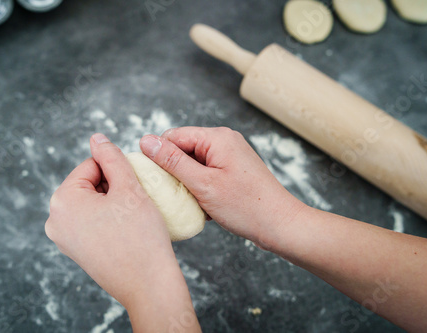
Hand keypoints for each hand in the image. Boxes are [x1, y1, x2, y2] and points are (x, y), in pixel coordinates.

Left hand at [45, 133, 199, 331]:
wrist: (148, 284)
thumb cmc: (140, 235)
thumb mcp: (128, 187)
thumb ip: (111, 157)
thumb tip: (96, 137)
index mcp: (62, 200)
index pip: (89, 165)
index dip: (115, 169)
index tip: (134, 182)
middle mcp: (55, 220)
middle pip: (87, 184)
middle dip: (111, 186)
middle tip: (135, 199)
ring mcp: (63, 239)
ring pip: (89, 203)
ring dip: (110, 201)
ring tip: (131, 214)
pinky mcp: (75, 252)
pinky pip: (89, 222)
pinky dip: (107, 218)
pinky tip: (125, 227)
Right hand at [139, 127, 304, 249]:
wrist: (281, 225)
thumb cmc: (245, 206)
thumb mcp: (202, 184)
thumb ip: (171, 161)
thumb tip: (145, 141)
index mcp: (217, 137)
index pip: (174, 136)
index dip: (159, 155)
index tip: (151, 178)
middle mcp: (225, 141)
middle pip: (184, 148)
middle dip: (174, 170)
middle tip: (173, 193)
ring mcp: (231, 155)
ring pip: (194, 163)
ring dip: (187, 181)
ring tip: (192, 201)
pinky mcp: (234, 170)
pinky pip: (206, 172)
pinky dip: (200, 186)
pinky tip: (204, 204)